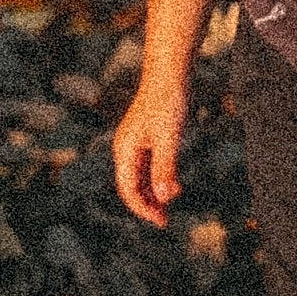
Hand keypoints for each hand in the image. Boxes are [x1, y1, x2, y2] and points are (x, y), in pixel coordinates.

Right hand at [112, 80, 187, 226]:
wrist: (169, 74)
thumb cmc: (168, 103)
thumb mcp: (170, 138)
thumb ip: (165, 168)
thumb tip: (164, 197)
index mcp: (125, 149)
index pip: (128, 190)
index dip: (143, 209)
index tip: (161, 221)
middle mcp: (125, 148)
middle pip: (131, 186)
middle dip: (147, 204)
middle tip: (165, 220)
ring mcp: (134, 143)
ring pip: (139, 177)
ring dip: (153, 193)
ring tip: (169, 206)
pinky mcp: (146, 138)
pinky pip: (147, 166)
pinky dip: (157, 179)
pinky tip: (172, 185)